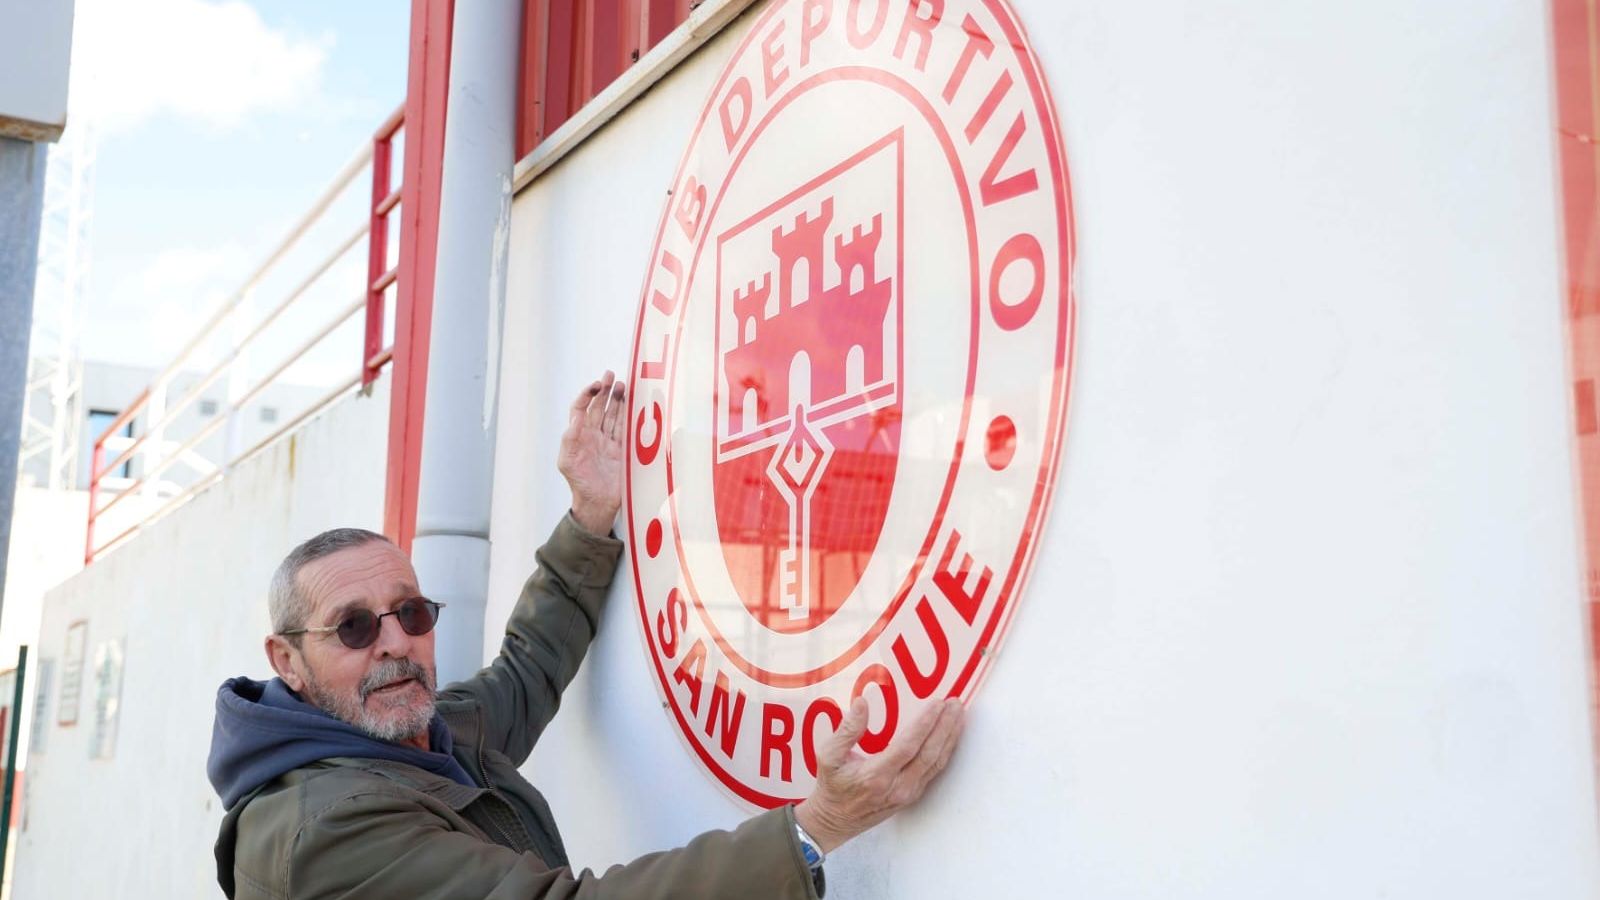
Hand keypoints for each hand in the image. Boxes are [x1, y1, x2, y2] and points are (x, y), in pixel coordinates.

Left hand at [558, 371, 627, 534]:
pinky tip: (633, 405)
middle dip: (605, 391)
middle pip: (599, 407)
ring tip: (623, 385)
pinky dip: (629, 416)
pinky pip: (626, 428)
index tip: (597, 385)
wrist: (597, 503)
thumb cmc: (578, 483)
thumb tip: (577, 416)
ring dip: (618, 400)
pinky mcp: (622, 450)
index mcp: (578, 435)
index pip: (582, 408)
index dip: (588, 394)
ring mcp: (609, 442)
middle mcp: (594, 435)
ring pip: (613, 415)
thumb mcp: (567, 461)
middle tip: (611, 375)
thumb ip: (570, 438)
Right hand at [793, 697, 965, 853]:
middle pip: (929, 754)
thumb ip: (846, 729)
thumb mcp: (828, 756)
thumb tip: (862, 702)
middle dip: (945, 726)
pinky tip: (951, 735)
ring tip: (959, 714)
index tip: (937, 702)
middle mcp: (897, 787)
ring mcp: (908, 793)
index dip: (925, 724)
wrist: (835, 821)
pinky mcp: (912, 795)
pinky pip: (934, 770)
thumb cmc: (831, 786)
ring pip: (936, 763)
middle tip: (955, 702)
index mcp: (876, 776)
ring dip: (950, 736)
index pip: (907, 746)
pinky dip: (945, 750)